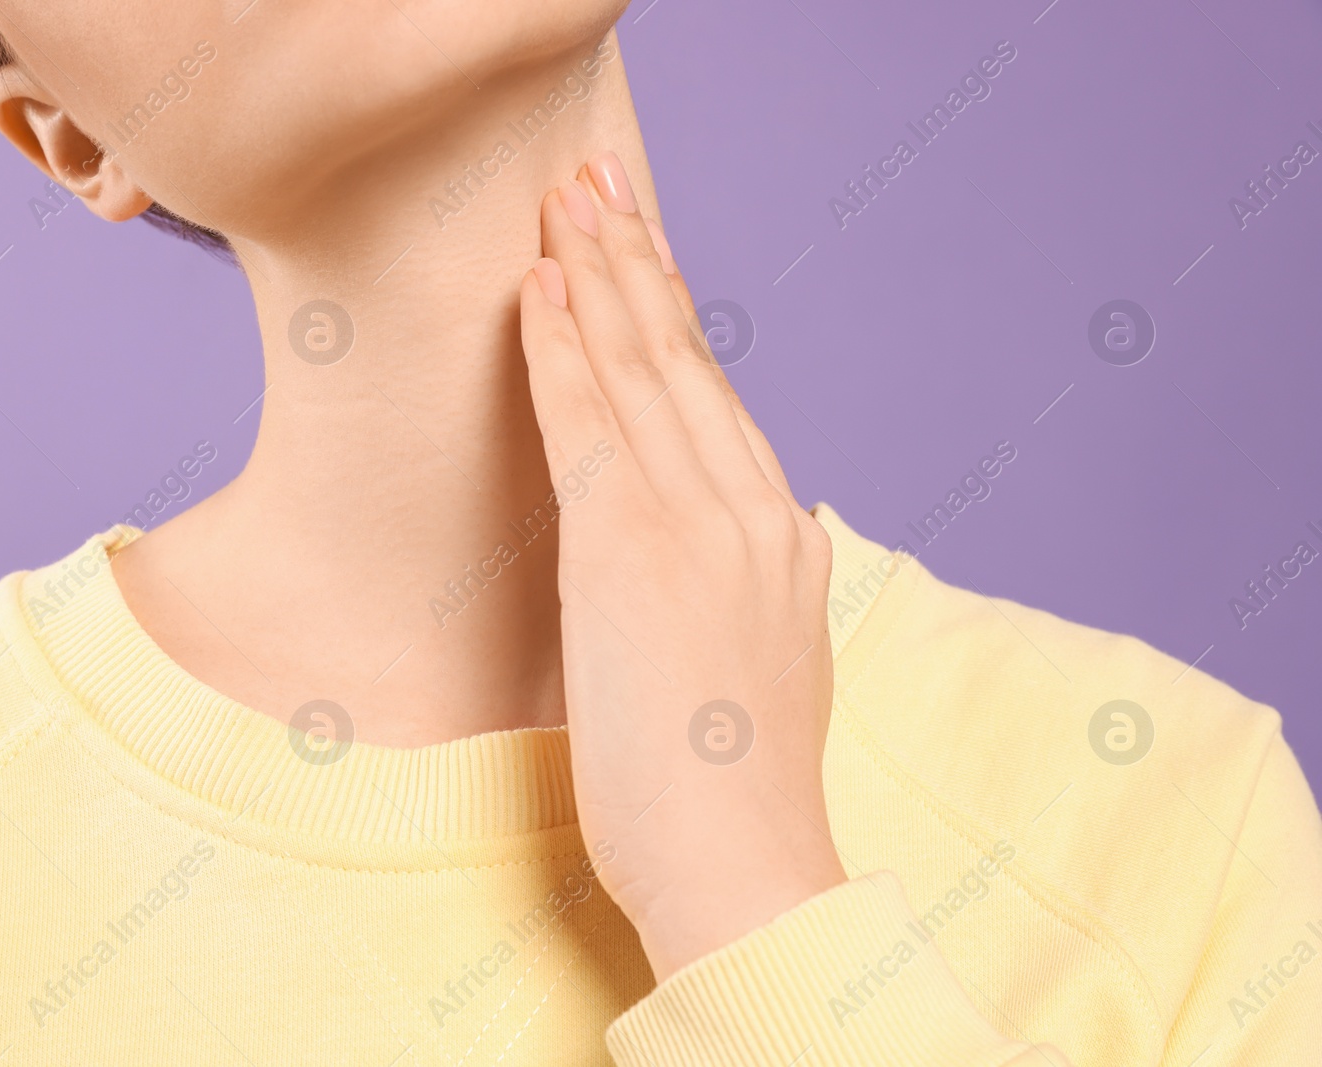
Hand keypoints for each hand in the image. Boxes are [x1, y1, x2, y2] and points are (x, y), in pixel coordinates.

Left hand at [517, 152, 846, 981]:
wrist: (744, 871)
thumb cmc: (735, 795)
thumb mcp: (765, 665)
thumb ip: (756, 587)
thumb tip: (750, 543)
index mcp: (788, 538)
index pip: (719, 403)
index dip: (673, 319)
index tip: (641, 257)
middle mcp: (759, 512)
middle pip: (688, 361)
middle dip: (638, 262)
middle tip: (601, 183)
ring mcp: (704, 526)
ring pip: (645, 371)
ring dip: (600, 277)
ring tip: (569, 203)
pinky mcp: (637, 554)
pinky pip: (591, 425)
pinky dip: (562, 352)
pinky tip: (539, 293)